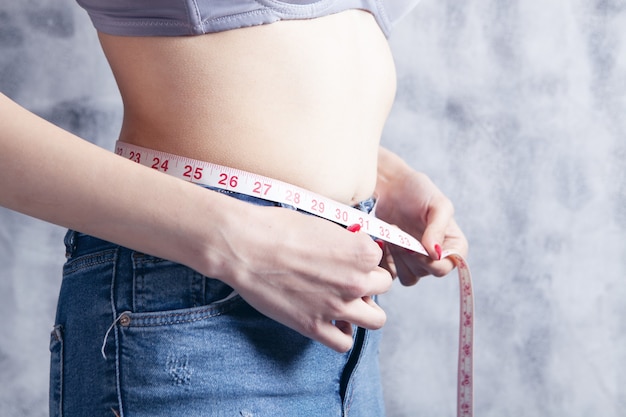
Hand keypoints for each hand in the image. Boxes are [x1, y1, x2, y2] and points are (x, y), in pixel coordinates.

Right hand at [216, 205, 392, 352]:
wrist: (245, 247)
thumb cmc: (278, 228)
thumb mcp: (322, 224)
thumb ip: (345, 241)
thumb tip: (351, 249)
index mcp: (362, 252)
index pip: (380, 258)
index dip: (363, 256)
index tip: (348, 255)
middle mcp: (356, 281)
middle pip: (382, 286)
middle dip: (368, 281)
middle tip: (347, 276)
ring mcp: (337, 307)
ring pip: (376, 319)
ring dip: (364, 309)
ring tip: (347, 301)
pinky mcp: (314, 326)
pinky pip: (344, 342)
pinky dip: (342, 333)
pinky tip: (332, 321)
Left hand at [374, 148, 467, 285]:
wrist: (391, 186)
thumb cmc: (418, 191)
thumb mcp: (437, 205)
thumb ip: (438, 229)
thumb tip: (436, 254)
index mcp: (454, 246)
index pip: (445, 267)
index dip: (429, 262)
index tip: (413, 246)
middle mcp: (437, 257)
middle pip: (425, 272)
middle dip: (409, 254)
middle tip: (399, 231)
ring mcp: (416, 260)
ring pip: (408, 276)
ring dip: (397, 256)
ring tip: (393, 234)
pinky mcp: (398, 260)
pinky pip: (393, 274)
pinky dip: (386, 261)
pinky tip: (384, 241)